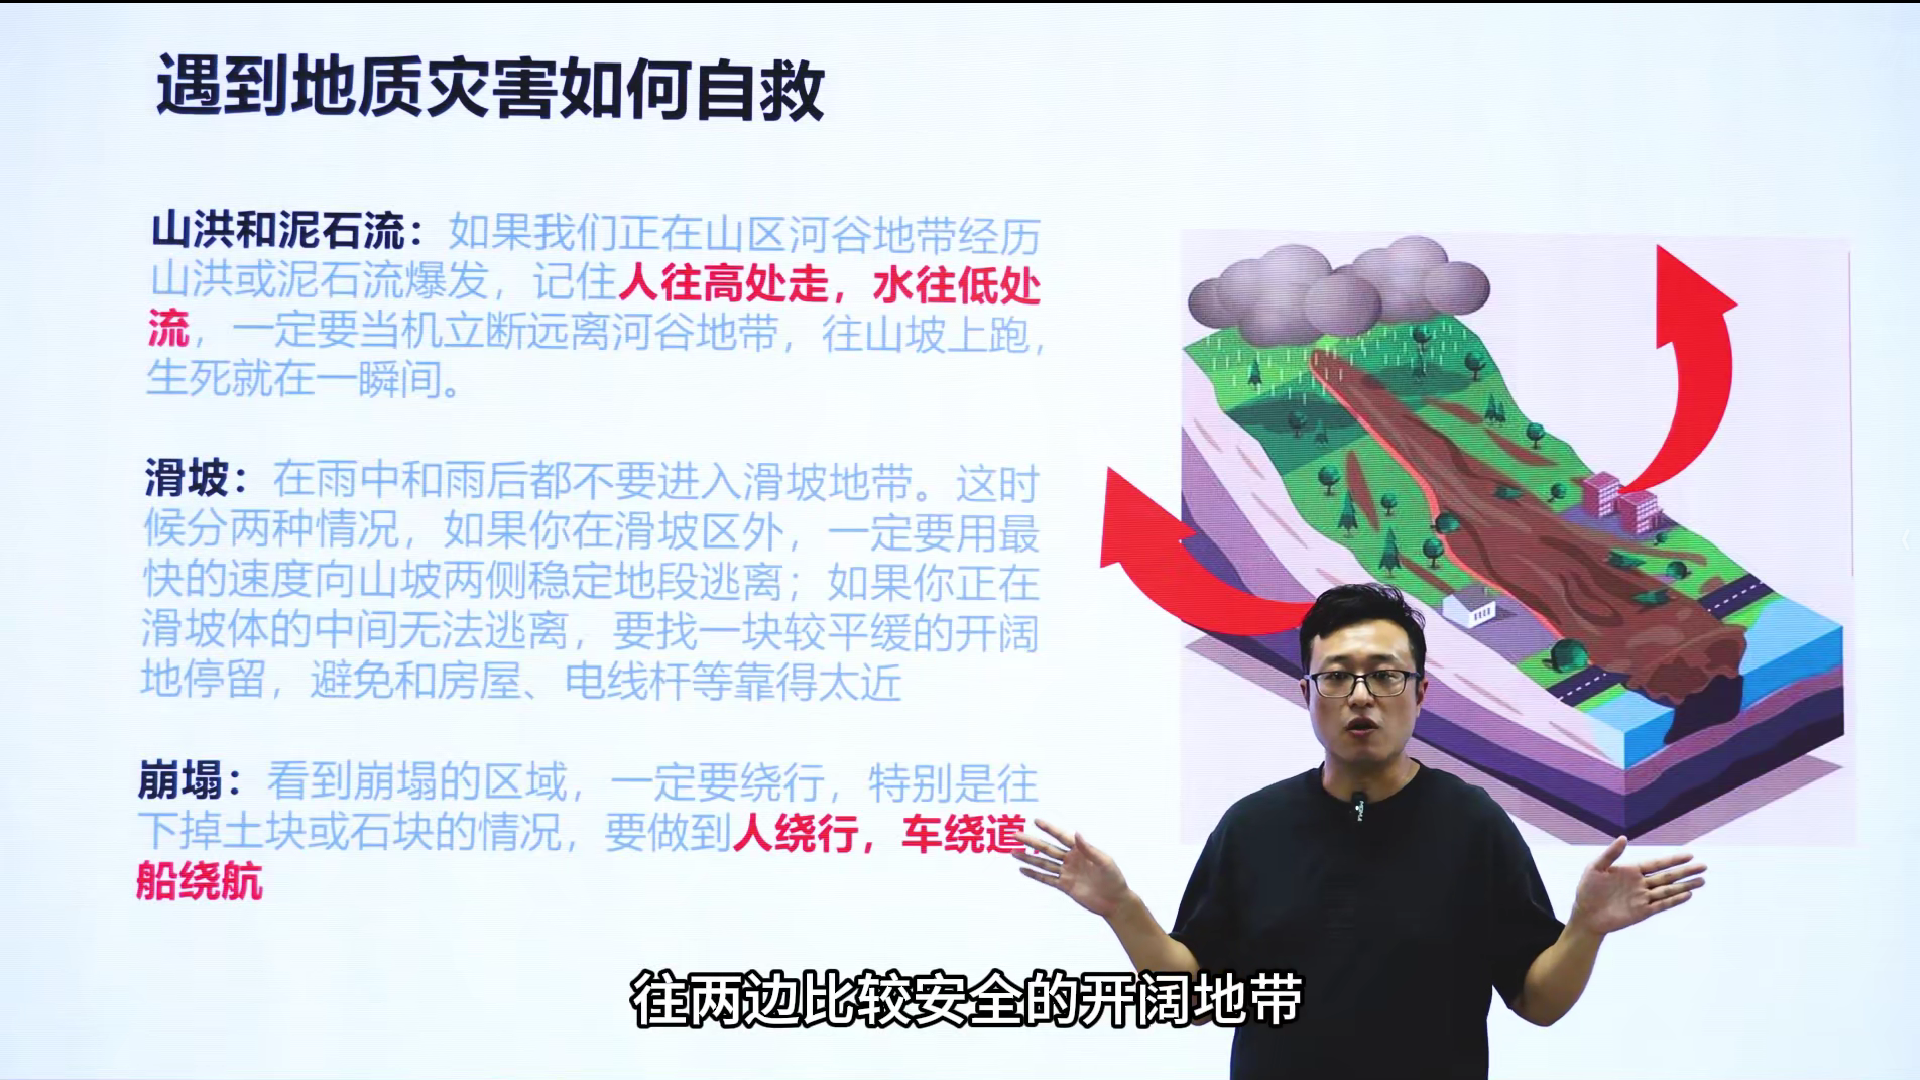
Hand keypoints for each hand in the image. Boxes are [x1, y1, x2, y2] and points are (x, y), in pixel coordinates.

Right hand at [1012, 818, 1131, 918]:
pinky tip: (1023, 870)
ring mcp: (1066, 873)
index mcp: (1081, 850)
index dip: (1049, 829)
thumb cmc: (1114, 879)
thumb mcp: (1104, 862)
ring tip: (1013, 852)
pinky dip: (1034, 875)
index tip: (1036, 821)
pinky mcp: (1065, 886)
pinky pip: (1046, 879)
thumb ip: (1089, 849)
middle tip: (1016, 834)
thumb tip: (1077, 833)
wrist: (1115, 902)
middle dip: (1031, 842)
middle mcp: (1071, 859)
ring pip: (1043, 863)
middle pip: (1047, 849)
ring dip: (1028, 858)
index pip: (1062, 836)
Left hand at [1569, 836, 1705, 936]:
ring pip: (1668, 890)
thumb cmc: (1588, 889)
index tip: (1689, 854)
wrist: (1586, 914)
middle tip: (1703, 866)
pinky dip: (1674, 900)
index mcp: (1631, 870)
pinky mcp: (1643, 912)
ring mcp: (1643, 898)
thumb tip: (1623, 837)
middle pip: (1667, 876)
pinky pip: (1662, 905)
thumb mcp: (1595, 867)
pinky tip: (1687, 895)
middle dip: (1685, 871)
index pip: (1657, 863)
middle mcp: (1641, 883)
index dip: (1673, 859)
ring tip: (1702, 880)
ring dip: (1685, 886)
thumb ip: (1611, 854)